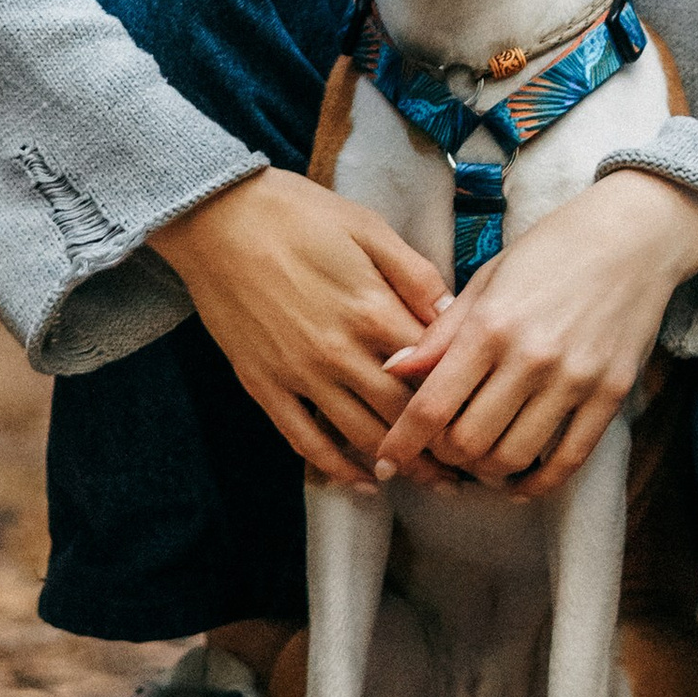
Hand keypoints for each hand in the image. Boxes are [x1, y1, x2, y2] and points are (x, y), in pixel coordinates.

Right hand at [149, 169, 448, 493]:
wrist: (216, 218)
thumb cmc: (297, 213)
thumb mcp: (368, 226)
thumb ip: (414, 275)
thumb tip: (453, 317)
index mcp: (372, 309)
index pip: (431, 371)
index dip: (460, 397)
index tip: (481, 417)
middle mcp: (340, 352)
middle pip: (401, 414)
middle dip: (438, 447)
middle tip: (466, 472)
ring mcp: (299, 374)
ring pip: (359, 435)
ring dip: (396, 464)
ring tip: (426, 483)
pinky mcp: (264, 385)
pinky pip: (303, 440)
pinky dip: (334, 468)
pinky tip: (359, 482)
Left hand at [373, 170, 697, 498]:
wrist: (634, 235)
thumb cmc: (552, 249)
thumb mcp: (488, 279)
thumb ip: (441, 333)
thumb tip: (392, 369)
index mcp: (491, 325)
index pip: (432, 406)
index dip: (401, 443)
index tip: (386, 461)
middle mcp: (531, 358)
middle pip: (468, 442)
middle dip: (444, 456)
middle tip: (440, 448)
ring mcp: (575, 380)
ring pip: (513, 458)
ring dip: (486, 471)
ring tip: (478, 459)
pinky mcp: (610, 396)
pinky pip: (568, 461)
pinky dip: (536, 483)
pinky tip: (518, 481)